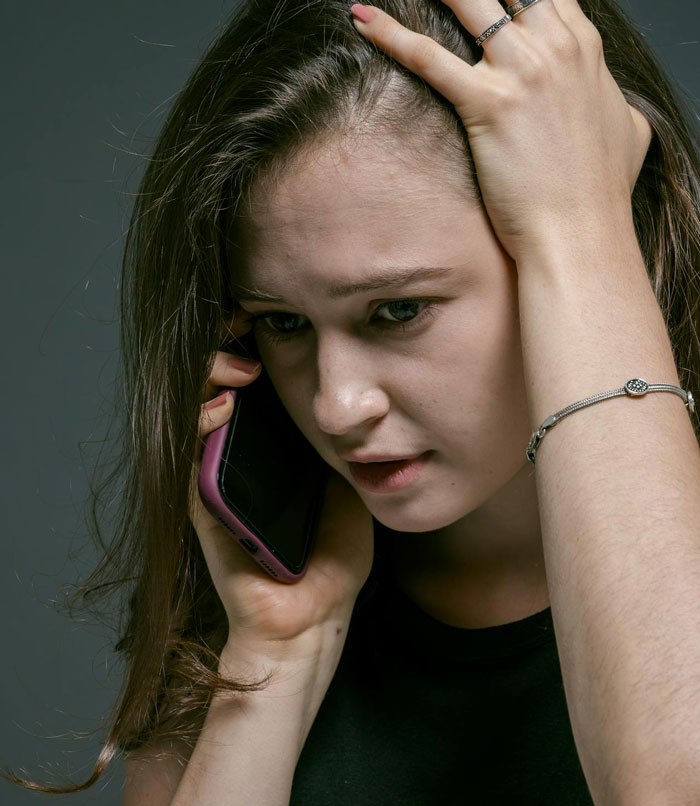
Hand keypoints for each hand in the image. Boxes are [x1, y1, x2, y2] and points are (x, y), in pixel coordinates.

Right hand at [189, 312, 374, 658]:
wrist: (318, 611)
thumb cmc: (335, 548)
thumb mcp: (351, 476)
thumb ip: (351, 437)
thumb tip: (368, 389)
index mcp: (273, 443)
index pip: (253, 380)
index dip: (254, 342)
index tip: (270, 316)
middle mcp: (241, 452)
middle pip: (221, 385)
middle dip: (229, 349)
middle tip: (250, 329)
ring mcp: (218, 477)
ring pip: (199, 412)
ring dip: (212, 378)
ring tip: (241, 364)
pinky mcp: (205, 506)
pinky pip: (193, 458)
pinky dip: (201, 425)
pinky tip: (222, 405)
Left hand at [350, 0, 653, 258]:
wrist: (581, 233)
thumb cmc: (601, 192)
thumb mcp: (629, 132)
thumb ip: (614, 103)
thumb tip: (615, 105)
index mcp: (582, 48)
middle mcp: (554, 47)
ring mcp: (521, 70)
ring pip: (467, 2)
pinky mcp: (488, 103)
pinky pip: (428, 58)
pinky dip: (390, 34)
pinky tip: (362, 19)